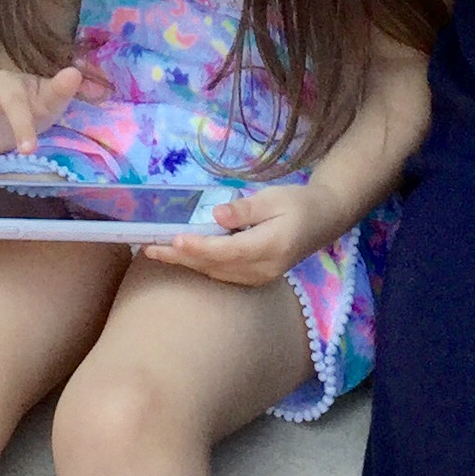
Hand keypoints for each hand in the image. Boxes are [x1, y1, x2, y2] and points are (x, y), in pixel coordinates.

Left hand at [147, 182, 339, 286]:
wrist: (324, 220)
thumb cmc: (299, 203)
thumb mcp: (274, 198)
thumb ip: (245, 209)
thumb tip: (217, 216)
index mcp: (270, 246)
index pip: (227, 251)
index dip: (199, 247)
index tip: (175, 240)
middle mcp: (263, 268)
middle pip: (215, 266)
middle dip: (181, 259)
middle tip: (150, 250)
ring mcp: (260, 277)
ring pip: (216, 273)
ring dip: (187, 264)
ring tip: (157, 253)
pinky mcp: (257, 277)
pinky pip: (223, 275)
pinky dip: (201, 267)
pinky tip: (184, 258)